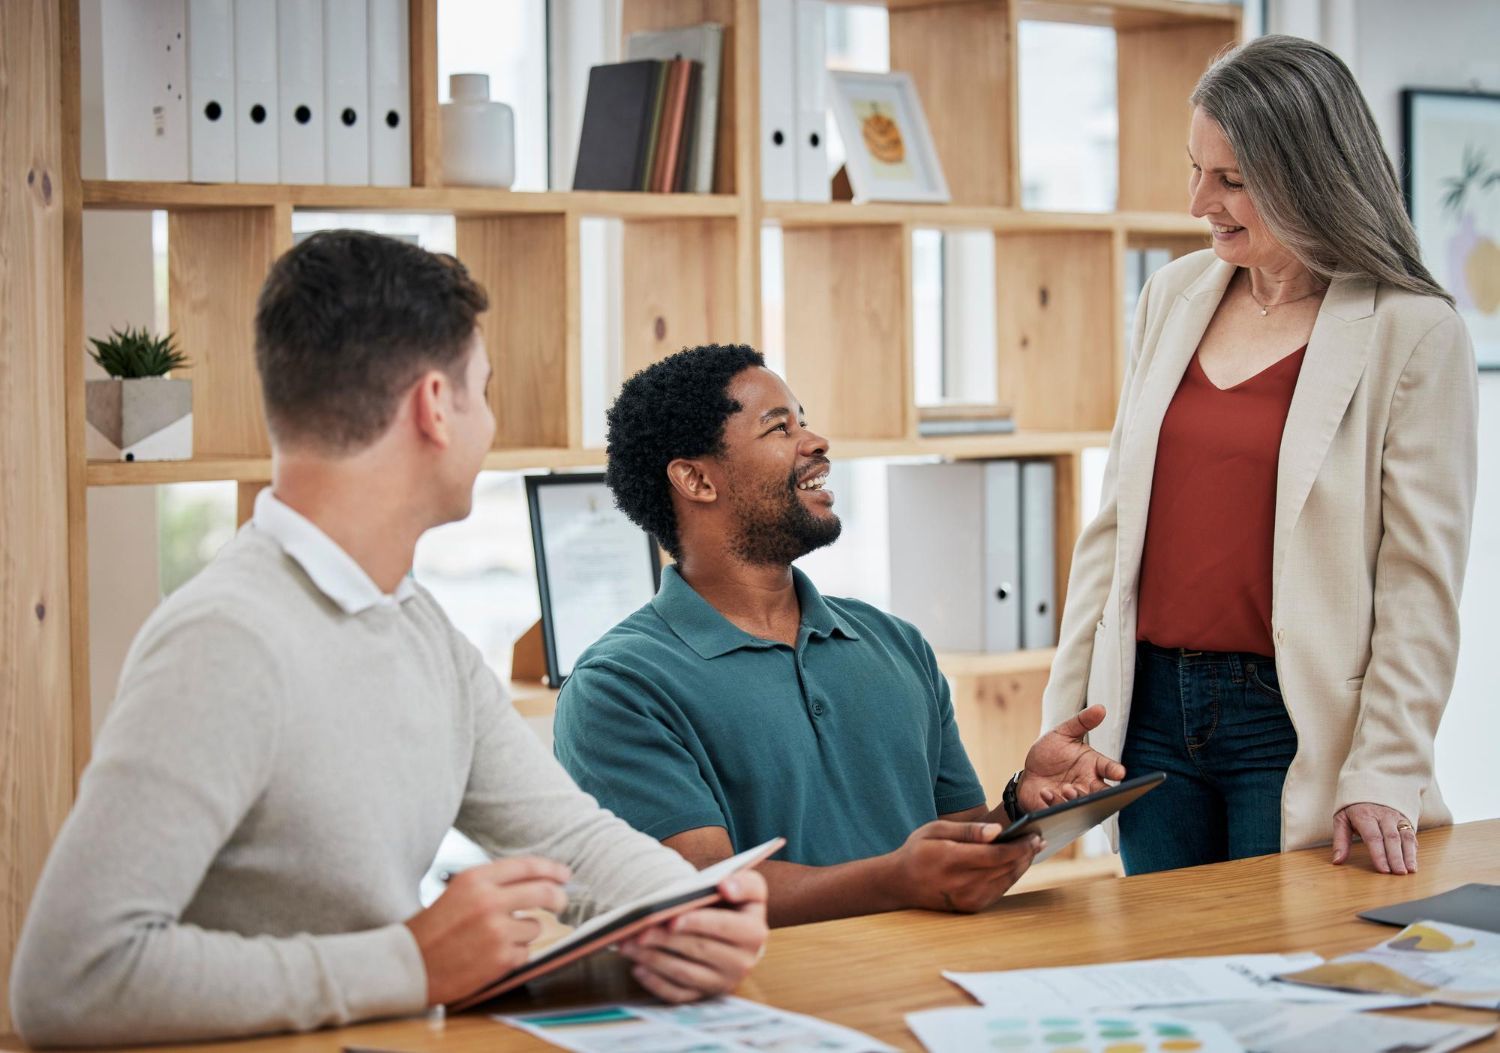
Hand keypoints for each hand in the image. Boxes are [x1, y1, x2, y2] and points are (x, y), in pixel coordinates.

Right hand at [405, 856, 570, 1005]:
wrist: (408, 965)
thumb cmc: (434, 928)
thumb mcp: (459, 892)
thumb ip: (494, 884)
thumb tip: (535, 879)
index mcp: (476, 879)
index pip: (527, 866)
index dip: (551, 869)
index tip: (564, 874)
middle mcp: (488, 901)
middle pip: (543, 892)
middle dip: (558, 897)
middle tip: (561, 902)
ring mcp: (497, 931)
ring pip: (535, 926)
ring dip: (524, 933)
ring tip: (495, 939)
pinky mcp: (500, 958)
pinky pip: (525, 952)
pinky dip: (514, 954)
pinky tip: (490, 956)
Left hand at [619, 869, 768, 1003]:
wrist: (736, 931)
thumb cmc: (736, 905)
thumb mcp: (749, 887)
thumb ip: (743, 882)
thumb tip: (725, 886)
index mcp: (754, 933)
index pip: (724, 927)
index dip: (697, 923)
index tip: (672, 918)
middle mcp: (742, 962)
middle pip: (699, 950)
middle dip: (665, 939)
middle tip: (638, 930)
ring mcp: (722, 982)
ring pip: (684, 973)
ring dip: (653, 959)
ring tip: (628, 945)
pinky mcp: (704, 995)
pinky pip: (678, 994)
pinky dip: (656, 983)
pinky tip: (637, 968)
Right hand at [888, 820, 1042, 913]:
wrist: (901, 885)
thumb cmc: (918, 851)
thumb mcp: (935, 830)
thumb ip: (967, 830)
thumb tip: (997, 831)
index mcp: (952, 861)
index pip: (997, 855)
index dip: (1020, 845)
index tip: (1034, 834)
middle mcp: (963, 884)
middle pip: (1006, 868)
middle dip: (1026, 853)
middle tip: (1039, 838)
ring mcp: (969, 899)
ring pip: (1007, 880)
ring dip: (1022, 864)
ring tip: (1032, 849)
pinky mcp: (972, 907)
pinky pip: (1000, 890)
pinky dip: (1011, 875)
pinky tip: (1015, 862)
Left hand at [1019, 704, 1126, 812]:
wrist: (1029, 774)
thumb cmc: (1050, 754)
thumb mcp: (1063, 734)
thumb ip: (1082, 722)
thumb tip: (1101, 708)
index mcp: (1093, 766)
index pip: (1109, 768)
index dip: (1115, 770)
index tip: (1120, 772)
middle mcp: (1087, 784)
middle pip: (1102, 792)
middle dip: (1101, 794)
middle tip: (1096, 790)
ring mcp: (1074, 799)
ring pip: (1082, 803)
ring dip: (1076, 797)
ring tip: (1067, 788)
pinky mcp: (1058, 809)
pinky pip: (1059, 809)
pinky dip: (1053, 802)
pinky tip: (1046, 793)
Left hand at [1332, 803, 1417, 874]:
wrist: (1370, 785)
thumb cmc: (1353, 808)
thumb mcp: (1341, 819)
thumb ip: (1340, 841)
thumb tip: (1336, 861)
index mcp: (1364, 814)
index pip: (1373, 837)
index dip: (1379, 854)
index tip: (1383, 870)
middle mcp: (1383, 815)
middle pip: (1391, 838)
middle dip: (1396, 857)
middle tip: (1399, 873)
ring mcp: (1396, 817)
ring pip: (1405, 836)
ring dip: (1409, 855)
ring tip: (1409, 871)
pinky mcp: (1406, 820)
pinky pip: (1411, 835)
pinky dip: (1413, 850)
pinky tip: (1413, 863)